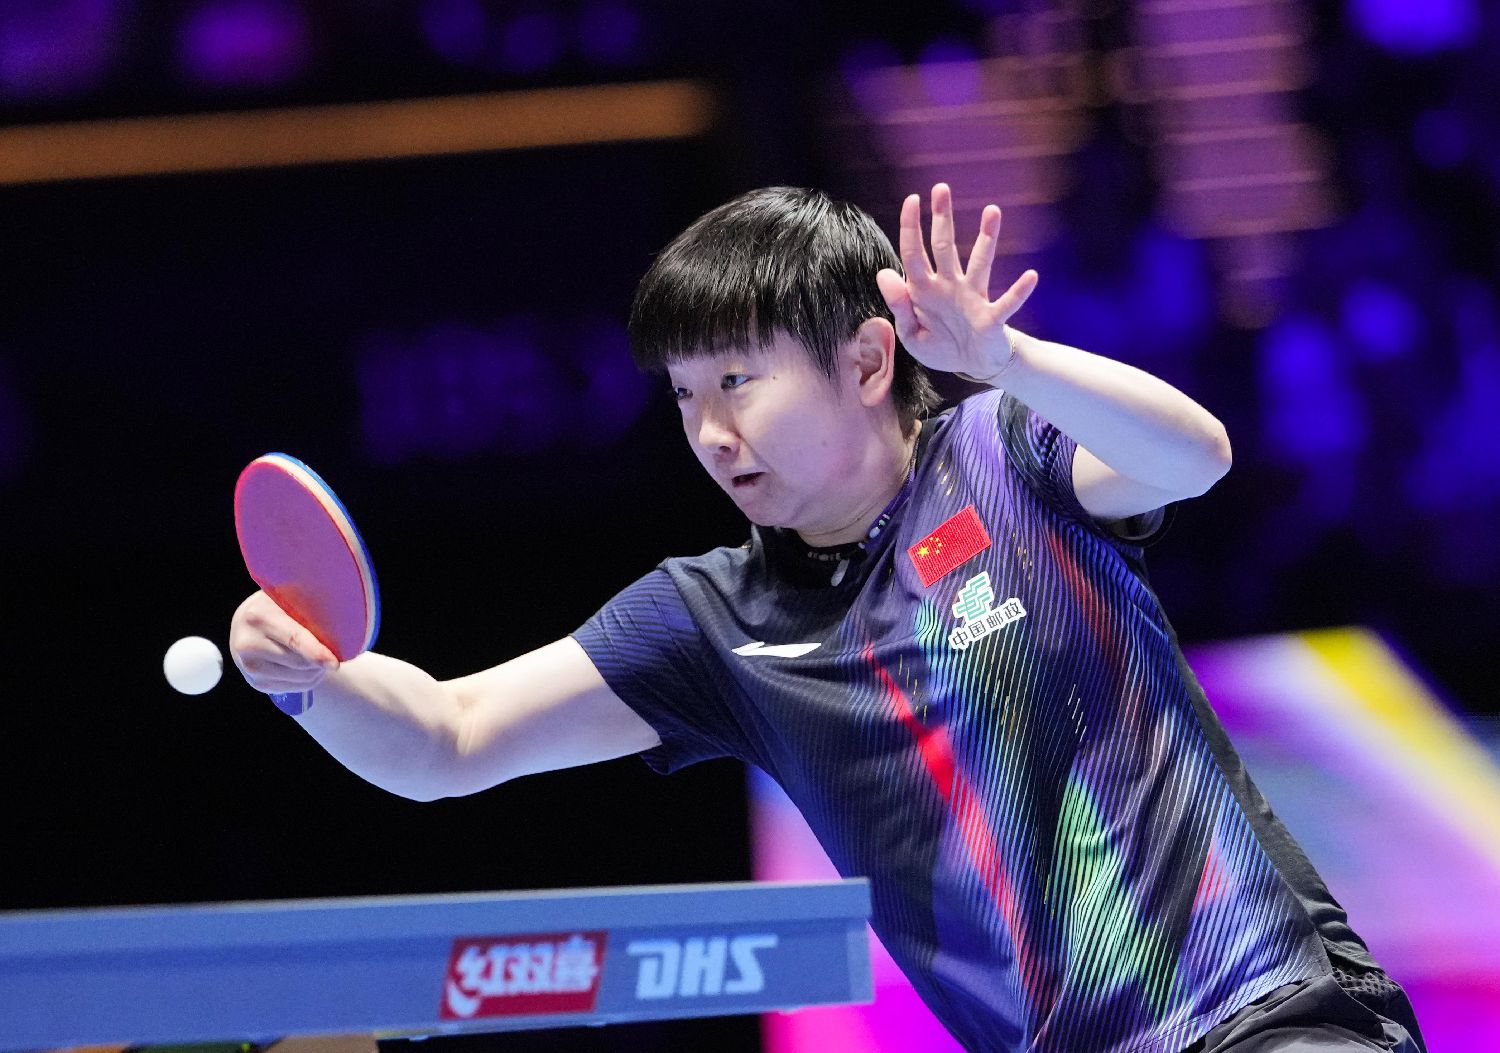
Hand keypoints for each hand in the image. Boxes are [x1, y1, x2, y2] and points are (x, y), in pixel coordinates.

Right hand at [229, 590, 339, 694]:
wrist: (247, 623)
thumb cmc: (278, 606)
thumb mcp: (289, 597)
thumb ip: (310, 608)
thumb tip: (345, 627)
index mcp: (258, 616)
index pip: (294, 639)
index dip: (316, 653)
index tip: (334, 662)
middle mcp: (248, 643)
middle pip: (299, 662)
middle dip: (320, 660)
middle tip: (332, 651)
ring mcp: (249, 666)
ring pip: (298, 678)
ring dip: (316, 672)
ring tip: (319, 657)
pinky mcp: (256, 682)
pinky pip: (293, 688)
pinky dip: (307, 680)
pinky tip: (306, 667)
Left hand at [875, 183, 1038, 381]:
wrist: (972, 365)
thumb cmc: (941, 346)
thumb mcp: (911, 334)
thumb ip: (898, 306)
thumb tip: (884, 273)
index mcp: (925, 290)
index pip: (914, 254)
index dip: (910, 228)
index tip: (912, 200)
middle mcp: (950, 286)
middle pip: (944, 247)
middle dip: (942, 219)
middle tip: (941, 188)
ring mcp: (973, 298)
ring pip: (980, 263)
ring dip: (987, 238)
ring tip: (993, 211)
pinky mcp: (991, 318)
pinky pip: (1007, 303)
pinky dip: (1018, 292)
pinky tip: (1031, 277)